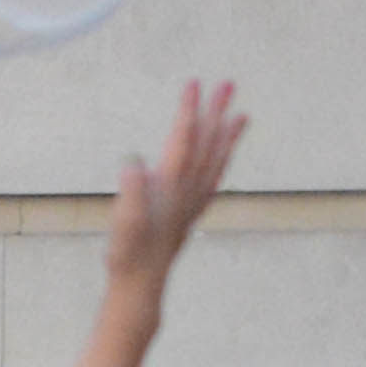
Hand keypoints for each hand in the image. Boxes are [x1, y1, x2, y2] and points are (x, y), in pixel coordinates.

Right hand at [104, 78, 244, 289]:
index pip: (185, 139)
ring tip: (241, 115)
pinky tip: (223, 159)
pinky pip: (213, 179)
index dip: (189, 110)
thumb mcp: (125, 222)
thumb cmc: (129, 253)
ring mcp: (192, 201)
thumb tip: (135, 163)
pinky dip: (222, 163)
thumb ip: (132, 193)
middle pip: (208, 144)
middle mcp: (188, 190)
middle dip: (217, 113)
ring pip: (216, 161)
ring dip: (227, 135)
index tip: (194, 82)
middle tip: (229, 84)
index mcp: (172, 185)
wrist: (141, 284)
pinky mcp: (189, 212)